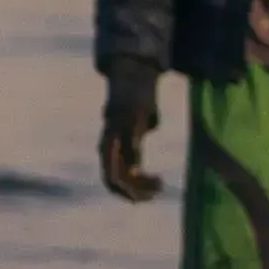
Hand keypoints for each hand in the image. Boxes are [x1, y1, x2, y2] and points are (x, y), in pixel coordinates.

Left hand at [97, 63, 163, 201]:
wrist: (132, 69)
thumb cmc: (136, 98)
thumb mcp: (135, 125)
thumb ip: (133, 144)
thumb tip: (136, 161)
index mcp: (109, 143)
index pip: (110, 177)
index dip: (124, 192)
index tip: (144, 199)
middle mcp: (109, 140)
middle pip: (113, 178)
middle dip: (131, 193)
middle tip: (152, 197)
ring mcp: (118, 132)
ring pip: (121, 170)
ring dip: (139, 185)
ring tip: (159, 186)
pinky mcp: (129, 123)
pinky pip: (131, 151)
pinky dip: (140, 169)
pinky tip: (153, 175)